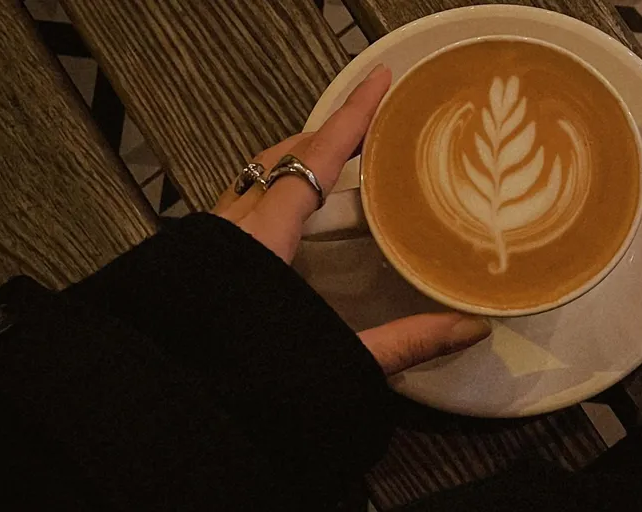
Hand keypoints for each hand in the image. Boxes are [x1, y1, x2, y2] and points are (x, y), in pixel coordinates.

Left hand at [213, 65, 491, 374]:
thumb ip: (403, 343)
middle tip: (367, 124)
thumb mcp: (335, 359)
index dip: (353, 117)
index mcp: (265, 237)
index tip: (381, 80)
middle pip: (281, 157)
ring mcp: (208, 241)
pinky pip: (238, 202)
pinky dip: (270, 189)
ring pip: (254, 177)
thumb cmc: (247, 382)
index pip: (316, 160)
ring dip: (295, 160)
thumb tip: (471, 328)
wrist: (170, 413)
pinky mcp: (197, 260)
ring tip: (331, 160)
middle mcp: (231, 226)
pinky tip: (285, 214)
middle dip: (326, 133)